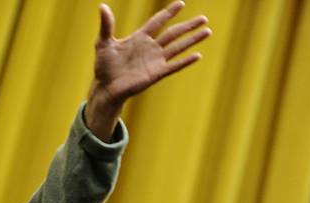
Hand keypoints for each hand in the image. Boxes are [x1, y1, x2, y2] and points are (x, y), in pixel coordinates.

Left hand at [86, 1, 211, 140]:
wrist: (106, 88)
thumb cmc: (103, 67)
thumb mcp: (103, 43)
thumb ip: (106, 25)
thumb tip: (102, 6)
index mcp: (139, 38)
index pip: (157, 21)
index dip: (168, 12)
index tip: (180, 3)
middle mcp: (150, 48)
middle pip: (173, 33)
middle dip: (188, 25)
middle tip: (204, 18)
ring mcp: (154, 61)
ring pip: (177, 47)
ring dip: (192, 39)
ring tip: (207, 31)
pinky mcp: (156, 74)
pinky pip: (174, 66)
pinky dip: (185, 61)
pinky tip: (197, 55)